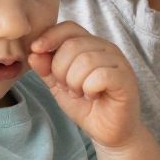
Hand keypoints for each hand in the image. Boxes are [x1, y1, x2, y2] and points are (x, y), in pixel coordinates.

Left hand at [29, 22, 142, 149]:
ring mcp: (119, 63)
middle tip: (67, 87)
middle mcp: (107, 48)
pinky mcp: (126, 79)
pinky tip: (93, 96)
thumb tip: (33, 53)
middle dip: (60, 69)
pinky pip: (101, 75)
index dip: (50, 36)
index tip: (35, 50)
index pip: (69, 27)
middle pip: (73, 44)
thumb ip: (46, 69)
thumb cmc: (87, 106)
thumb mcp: (59, 86)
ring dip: (75, 82)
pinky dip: (90, 89)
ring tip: (80, 93)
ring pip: (86, 60)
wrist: (108, 132)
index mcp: (91, 45)